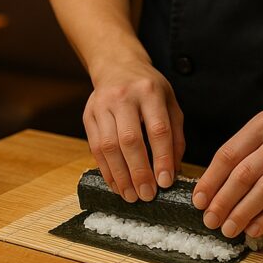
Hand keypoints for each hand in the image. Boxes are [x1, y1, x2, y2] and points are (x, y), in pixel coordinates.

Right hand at [84, 61, 185, 201]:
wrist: (116, 66)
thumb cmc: (148, 89)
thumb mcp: (170, 104)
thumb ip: (175, 136)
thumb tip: (173, 171)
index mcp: (150, 91)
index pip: (157, 129)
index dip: (162, 158)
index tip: (165, 182)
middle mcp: (123, 97)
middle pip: (130, 140)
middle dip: (139, 172)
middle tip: (147, 195)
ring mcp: (101, 106)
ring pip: (108, 146)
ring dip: (120, 175)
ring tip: (131, 196)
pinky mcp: (88, 116)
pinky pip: (94, 148)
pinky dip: (106, 170)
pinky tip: (116, 184)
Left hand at [192, 98, 262, 237]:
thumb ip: (244, 148)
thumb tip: (214, 183)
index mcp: (262, 124)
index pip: (228, 155)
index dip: (210, 180)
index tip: (199, 199)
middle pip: (245, 174)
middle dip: (223, 201)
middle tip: (209, 219)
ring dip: (244, 212)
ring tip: (228, 228)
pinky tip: (254, 228)